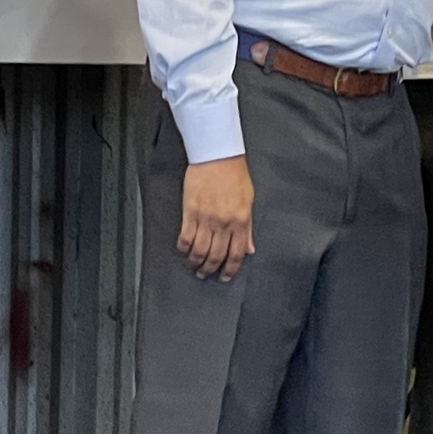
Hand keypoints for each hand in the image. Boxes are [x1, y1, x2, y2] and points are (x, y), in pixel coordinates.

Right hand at [179, 155, 253, 279]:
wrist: (217, 156)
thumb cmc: (234, 175)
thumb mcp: (249, 201)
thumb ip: (248, 228)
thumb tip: (249, 248)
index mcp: (241, 220)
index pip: (236, 254)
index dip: (230, 269)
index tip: (225, 276)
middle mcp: (224, 223)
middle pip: (216, 256)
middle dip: (210, 270)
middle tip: (206, 275)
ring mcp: (206, 219)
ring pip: (199, 251)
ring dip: (195, 264)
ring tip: (194, 268)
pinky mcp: (190, 212)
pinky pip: (185, 238)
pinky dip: (183, 249)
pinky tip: (184, 252)